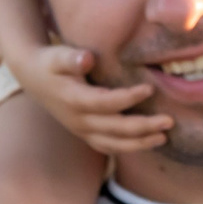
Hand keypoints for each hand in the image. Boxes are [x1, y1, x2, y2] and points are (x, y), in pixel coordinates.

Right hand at [14, 44, 171, 154]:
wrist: (34, 78)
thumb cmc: (50, 63)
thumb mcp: (56, 55)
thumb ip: (70, 58)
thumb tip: (86, 58)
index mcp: (74, 100)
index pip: (106, 103)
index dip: (128, 98)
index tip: (150, 88)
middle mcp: (79, 120)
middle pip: (115, 129)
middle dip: (143, 127)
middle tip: (169, 121)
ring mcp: (81, 130)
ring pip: (113, 144)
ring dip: (139, 143)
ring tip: (163, 138)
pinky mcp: (85, 134)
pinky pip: (108, 147)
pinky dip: (128, 148)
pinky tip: (148, 143)